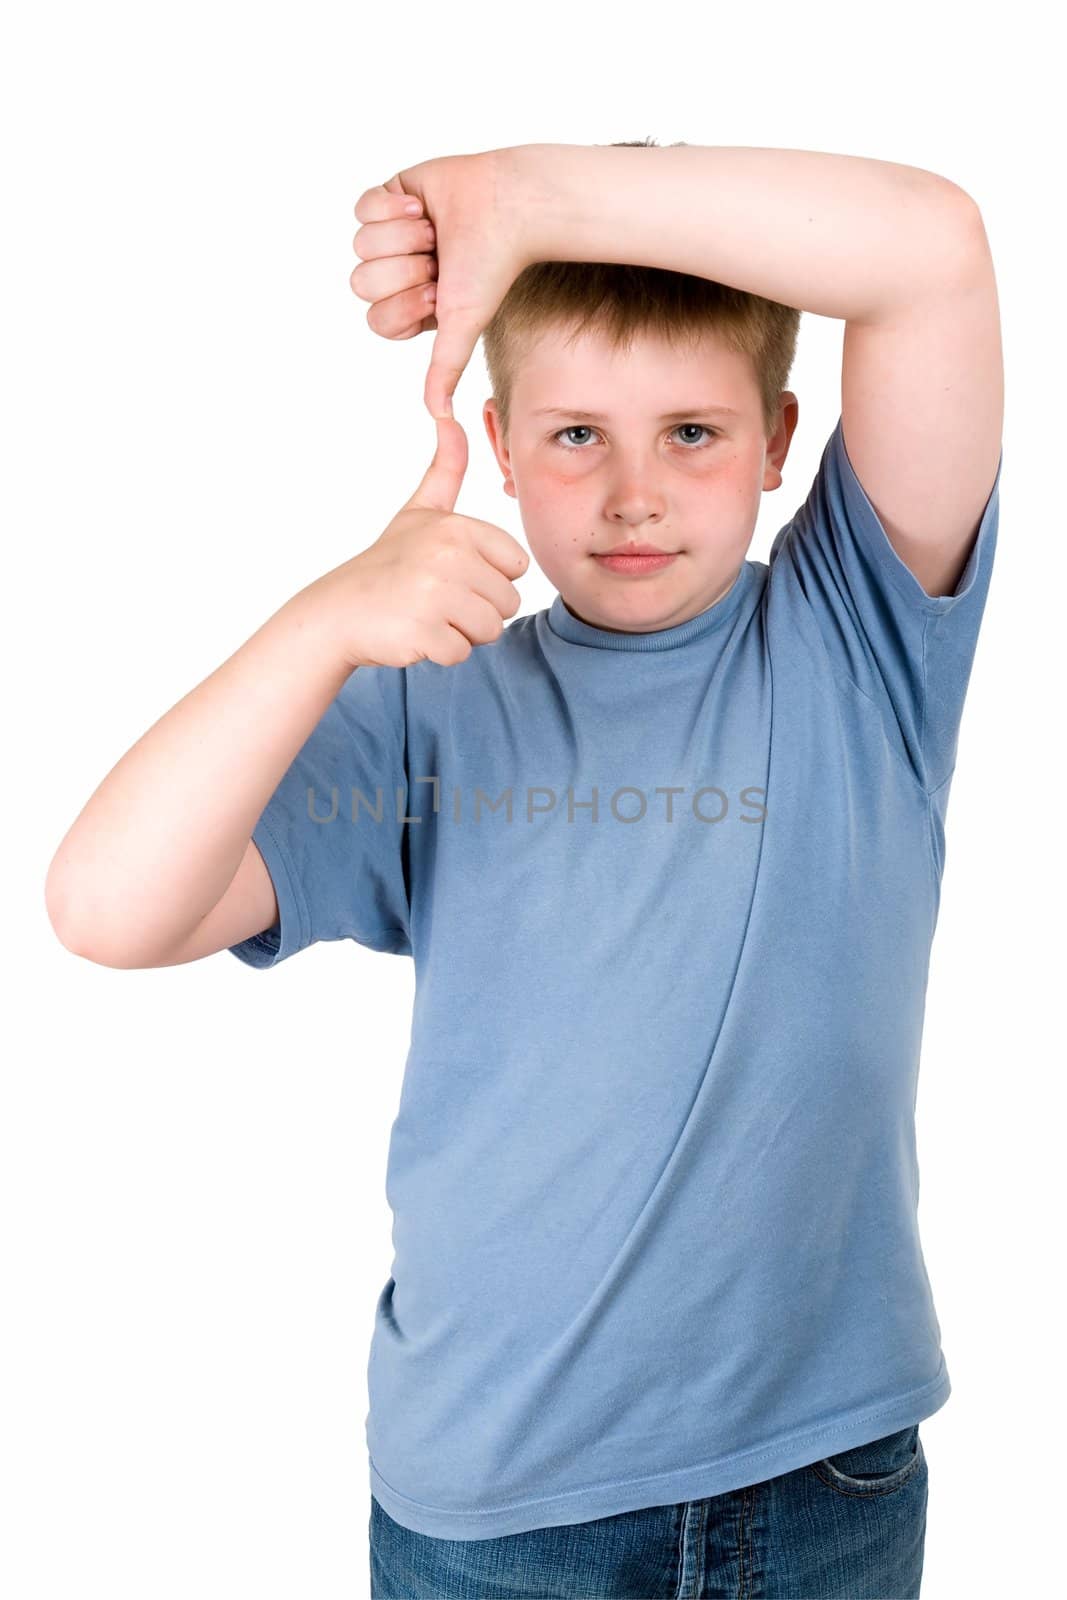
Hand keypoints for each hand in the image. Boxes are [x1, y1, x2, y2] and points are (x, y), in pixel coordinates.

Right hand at [303, 414, 527, 670]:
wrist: (337, 611)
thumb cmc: (386, 565)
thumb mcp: (418, 512)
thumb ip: (445, 469)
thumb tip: (450, 415)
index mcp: (456, 527)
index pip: (516, 567)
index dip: (489, 578)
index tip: (451, 574)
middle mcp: (447, 556)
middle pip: (507, 602)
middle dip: (476, 610)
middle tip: (434, 600)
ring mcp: (434, 595)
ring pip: (490, 631)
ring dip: (461, 632)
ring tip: (425, 615)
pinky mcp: (423, 632)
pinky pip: (461, 653)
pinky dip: (439, 653)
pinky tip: (412, 633)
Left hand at [350, 148, 534, 420]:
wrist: (505, 207)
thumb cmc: (491, 268)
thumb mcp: (462, 325)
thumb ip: (445, 369)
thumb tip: (440, 416)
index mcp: (411, 306)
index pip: (376, 319)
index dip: (404, 304)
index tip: (438, 291)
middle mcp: (398, 274)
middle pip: (362, 283)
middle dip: (404, 270)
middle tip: (437, 260)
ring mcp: (390, 235)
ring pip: (361, 245)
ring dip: (404, 237)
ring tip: (435, 231)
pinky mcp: (388, 196)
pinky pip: (363, 209)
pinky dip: (394, 207)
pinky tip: (422, 206)